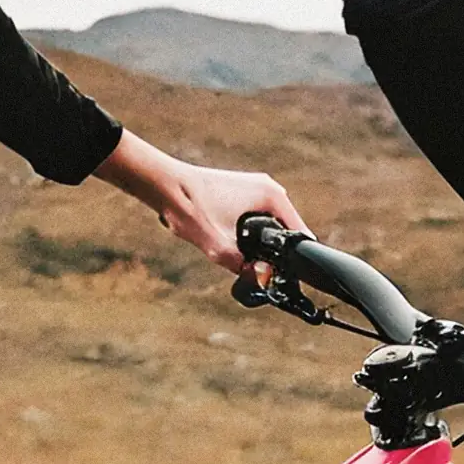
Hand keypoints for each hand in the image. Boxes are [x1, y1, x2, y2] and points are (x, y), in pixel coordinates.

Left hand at [93, 131, 307, 276]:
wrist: (165, 185)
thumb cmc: (190, 207)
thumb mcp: (218, 246)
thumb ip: (243, 266)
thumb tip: (264, 278)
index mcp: (272, 195)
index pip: (298, 232)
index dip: (294, 257)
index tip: (288, 276)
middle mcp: (269, 188)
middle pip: (285, 230)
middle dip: (275, 251)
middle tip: (260, 271)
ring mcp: (256, 187)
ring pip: (271, 226)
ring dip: (263, 243)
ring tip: (246, 258)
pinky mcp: (243, 191)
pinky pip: (258, 218)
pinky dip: (252, 233)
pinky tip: (236, 244)